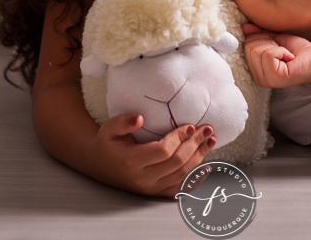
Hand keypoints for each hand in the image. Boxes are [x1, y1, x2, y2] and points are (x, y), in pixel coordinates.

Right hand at [93, 114, 216, 196]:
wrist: (100, 165)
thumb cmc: (107, 143)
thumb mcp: (109, 128)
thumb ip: (123, 122)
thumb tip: (140, 119)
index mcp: (131, 161)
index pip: (163, 151)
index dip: (179, 138)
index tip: (190, 125)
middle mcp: (142, 178)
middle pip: (177, 163)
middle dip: (195, 144)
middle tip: (207, 129)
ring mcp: (150, 188)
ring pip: (182, 175)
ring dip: (199, 157)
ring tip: (210, 141)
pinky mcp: (155, 193)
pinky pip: (180, 187)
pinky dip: (194, 176)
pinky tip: (205, 163)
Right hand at [242, 23, 310, 88]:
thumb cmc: (298, 51)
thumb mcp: (274, 38)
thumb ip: (258, 34)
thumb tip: (244, 27)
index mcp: (255, 70)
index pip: (245, 44)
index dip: (262, 37)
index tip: (276, 44)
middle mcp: (257, 78)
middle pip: (249, 47)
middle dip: (268, 40)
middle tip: (282, 49)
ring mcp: (266, 80)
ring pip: (257, 50)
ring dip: (275, 46)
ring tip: (286, 54)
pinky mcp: (275, 78)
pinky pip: (269, 54)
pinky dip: (281, 50)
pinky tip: (290, 58)